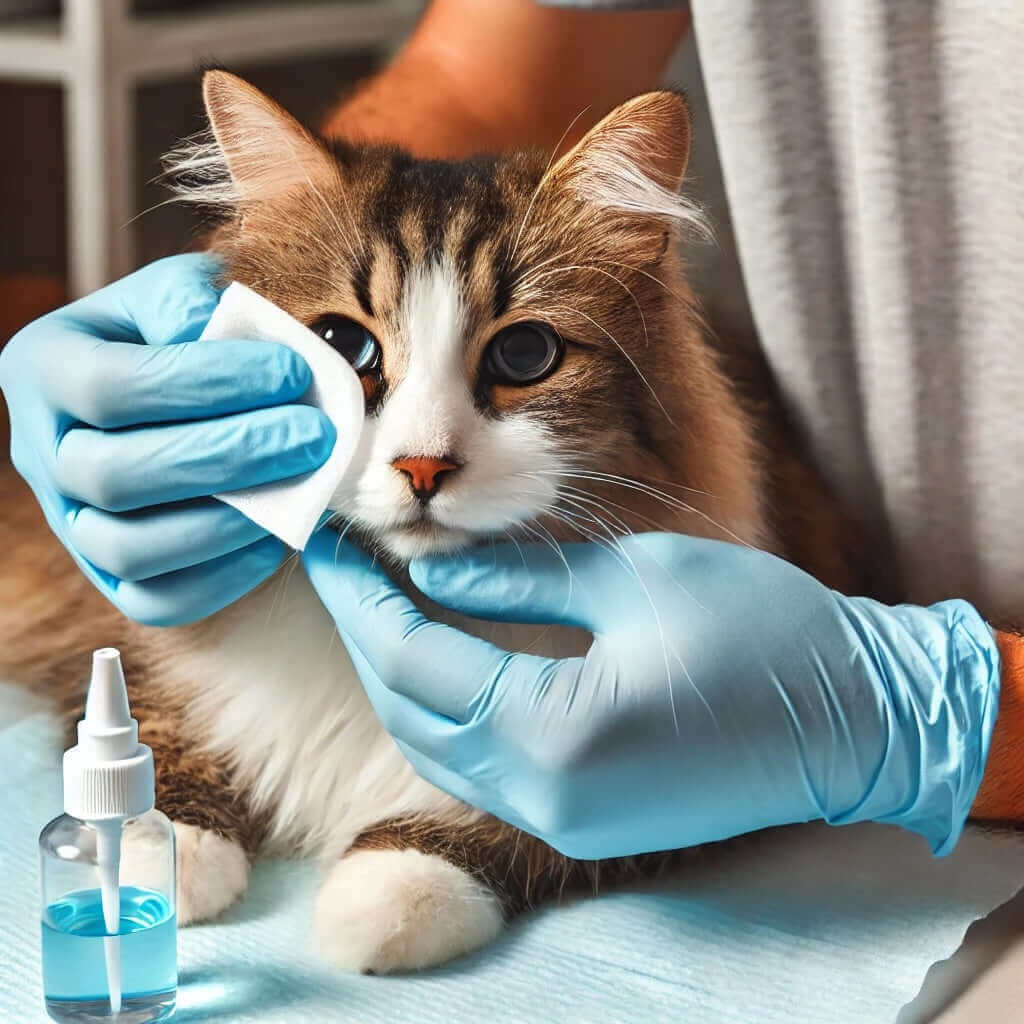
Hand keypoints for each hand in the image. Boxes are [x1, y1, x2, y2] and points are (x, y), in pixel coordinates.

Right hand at [1, 254, 334, 625]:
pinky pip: (159, 599)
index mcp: (44, 370)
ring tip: (304, 485)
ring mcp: (71, 525)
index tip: (291, 371)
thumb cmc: (174, 339)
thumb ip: (195, 307)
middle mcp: (43, 454)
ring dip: (229, 520)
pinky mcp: (112, 577)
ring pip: (130, 549)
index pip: (112, 386)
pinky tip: (279, 535)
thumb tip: (243, 344)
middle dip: (231, 455)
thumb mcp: (175, 296)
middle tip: (314, 434)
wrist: (160, 396)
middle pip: (119, 474)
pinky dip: (224, 574)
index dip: (206, 383)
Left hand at [303, 530, 999, 859]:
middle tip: (347, 565)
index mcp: (553, 731)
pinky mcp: (581, 821)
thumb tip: (431, 569)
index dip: (361, 598)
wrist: (853, 719)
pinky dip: (447, 709)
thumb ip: (515, 580)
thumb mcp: (630, 577)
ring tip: (383, 602)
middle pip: (412, 712)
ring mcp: (561, 820)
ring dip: (402, 675)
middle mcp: (543, 796)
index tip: (327, 543)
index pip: (414, 660)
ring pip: (437, 749)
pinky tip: (443, 655)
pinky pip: (480, 768)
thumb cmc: (758, 629)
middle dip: (369, 634)